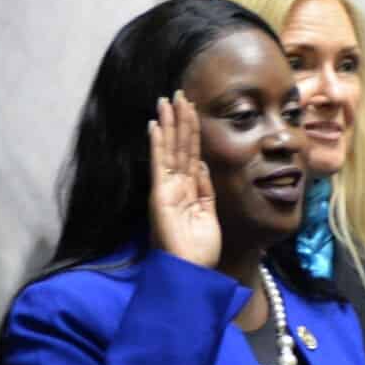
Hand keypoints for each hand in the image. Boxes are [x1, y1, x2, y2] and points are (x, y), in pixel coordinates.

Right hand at [147, 93, 217, 268]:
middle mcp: (175, 185)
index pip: (190, 154)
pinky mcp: (160, 194)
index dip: (191, 131)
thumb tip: (203, 164)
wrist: (191, 270)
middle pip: (178, 146)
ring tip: (167, 100)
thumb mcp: (208, 213)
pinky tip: (155, 125)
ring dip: (169, 123)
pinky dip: (157, 143)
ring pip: (170, 149)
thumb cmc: (199, 249)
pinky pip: (159, 163)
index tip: (190, 109)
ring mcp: (166, 188)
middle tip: (178, 94)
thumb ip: (205, 188)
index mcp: (187, 189)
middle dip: (179, 119)